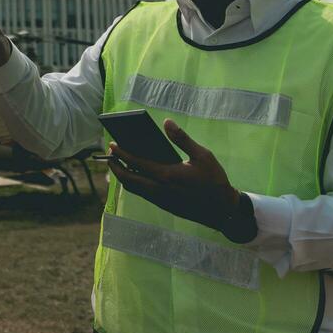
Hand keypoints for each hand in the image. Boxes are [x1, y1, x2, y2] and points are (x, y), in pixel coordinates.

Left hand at [106, 119, 252, 239]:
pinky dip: (135, 184)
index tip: (112, 145)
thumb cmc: (214, 180)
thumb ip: (182, 139)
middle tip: (109, 157)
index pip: (136, 164)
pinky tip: (137, 175)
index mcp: (166, 176)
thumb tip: (167, 122)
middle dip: (116, 168)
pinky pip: (143, 194)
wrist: (223, 210)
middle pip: (128, 180)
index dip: (122, 154)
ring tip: (119, 165)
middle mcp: (159, 190)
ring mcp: (161, 200)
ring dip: (124, 177)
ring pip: (134, 189)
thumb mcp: (202, 155)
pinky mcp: (164, 206)